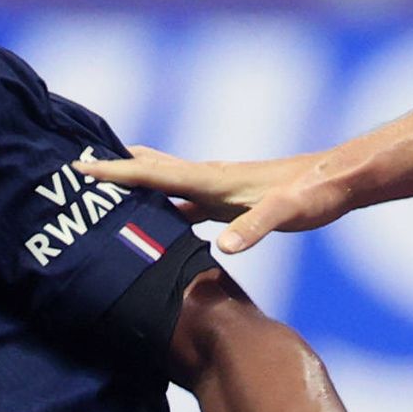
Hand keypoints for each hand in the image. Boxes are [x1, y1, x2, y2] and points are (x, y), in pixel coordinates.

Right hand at [77, 147, 350, 255]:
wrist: (337, 181)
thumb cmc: (313, 194)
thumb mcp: (287, 212)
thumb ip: (255, 227)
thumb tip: (223, 246)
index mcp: (213, 180)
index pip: (153, 172)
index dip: (116, 171)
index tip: (80, 166)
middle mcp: (209, 179)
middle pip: (150, 170)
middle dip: (113, 168)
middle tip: (75, 165)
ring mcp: (218, 189)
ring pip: (164, 183)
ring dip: (133, 184)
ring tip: (102, 187)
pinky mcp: (229, 201)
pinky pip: (183, 201)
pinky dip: (161, 203)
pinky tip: (155, 219)